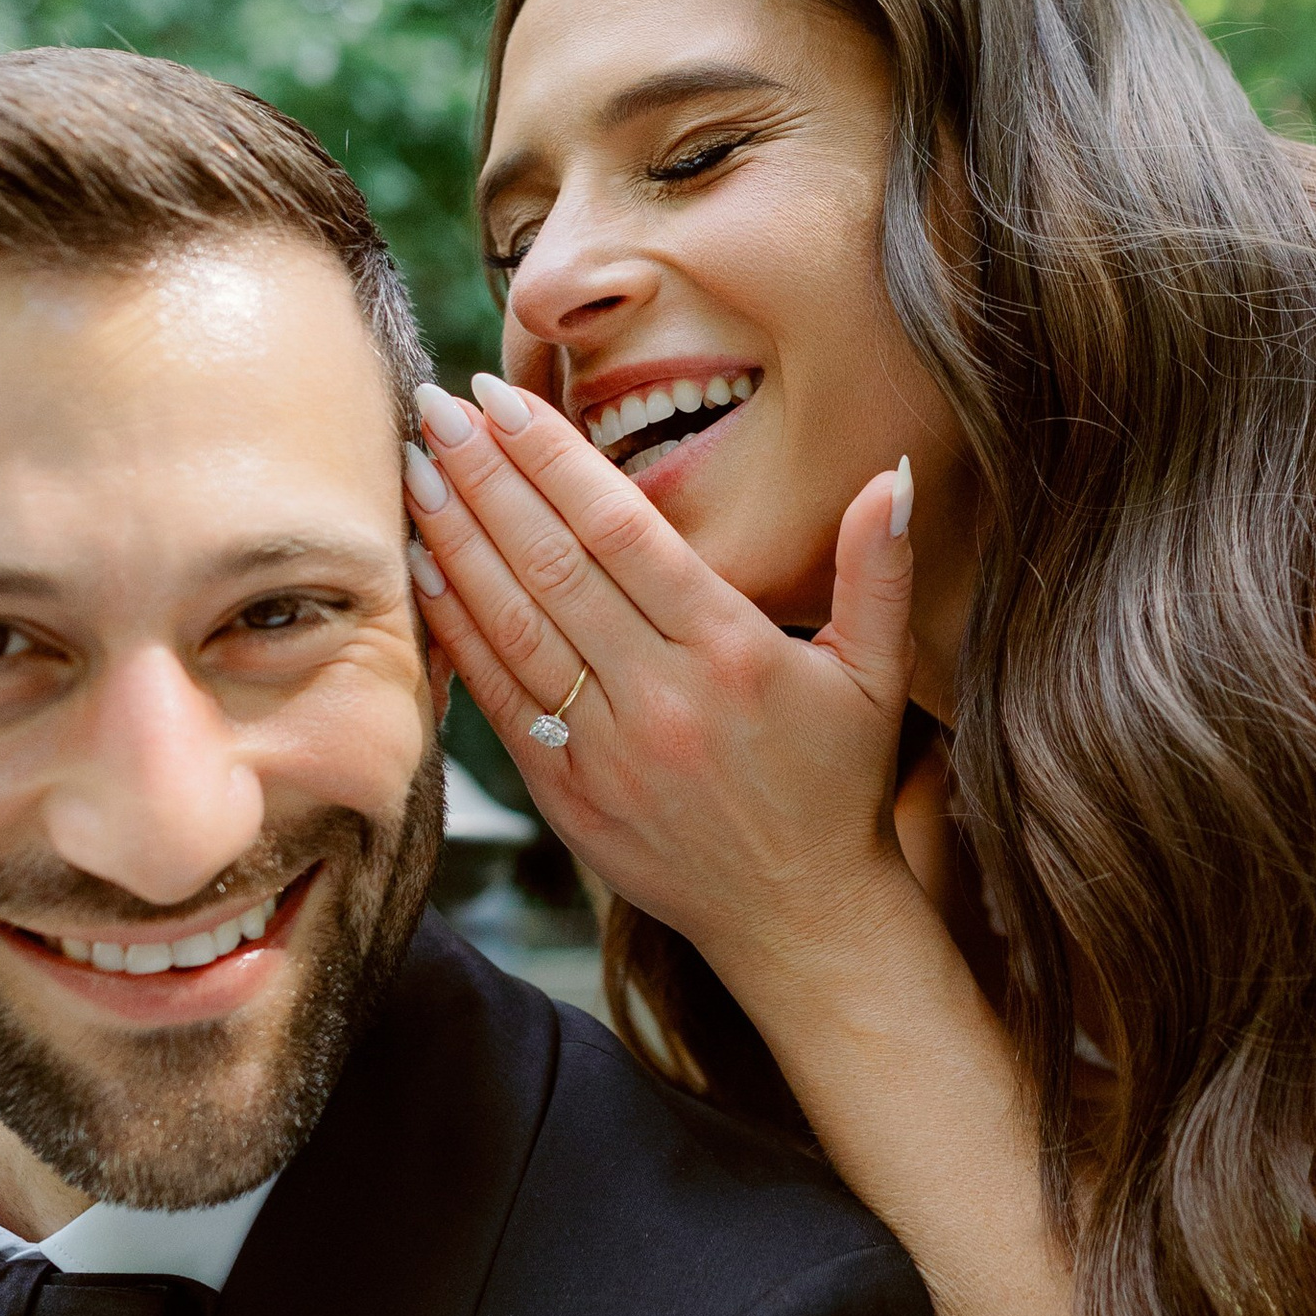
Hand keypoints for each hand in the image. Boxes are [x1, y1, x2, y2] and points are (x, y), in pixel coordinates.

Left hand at [403, 376, 923, 999]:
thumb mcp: (879, 674)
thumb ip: (880, 570)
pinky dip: (456, 630)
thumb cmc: (837, 783)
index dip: (556, 458)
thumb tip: (898, 474)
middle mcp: (660, 697)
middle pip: (553, 566)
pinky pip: (496, 699)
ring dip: (456, 541)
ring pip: (513, 626)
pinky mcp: (566, 794)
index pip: (623, 531)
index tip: (505, 397)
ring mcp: (605, 750)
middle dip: (486, 478)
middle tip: (435, 408)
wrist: (799, 918)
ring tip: (417, 468)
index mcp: (730, 652)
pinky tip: (425, 569)